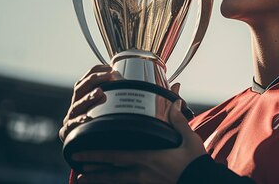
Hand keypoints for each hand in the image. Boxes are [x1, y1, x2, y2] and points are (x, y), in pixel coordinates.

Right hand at [59, 64, 121, 141]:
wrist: (89, 148)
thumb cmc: (101, 124)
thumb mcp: (107, 107)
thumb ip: (114, 94)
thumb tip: (123, 80)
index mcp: (82, 97)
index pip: (85, 80)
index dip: (95, 71)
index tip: (109, 68)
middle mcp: (75, 106)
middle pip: (79, 89)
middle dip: (93, 80)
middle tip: (108, 76)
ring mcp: (70, 118)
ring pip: (76, 106)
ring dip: (89, 98)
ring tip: (100, 93)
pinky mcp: (68, 132)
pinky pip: (71, 125)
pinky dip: (79, 121)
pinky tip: (88, 117)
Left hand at [73, 86, 206, 183]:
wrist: (202, 181)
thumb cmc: (195, 162)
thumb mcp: (189, 139)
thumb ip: (178, 121)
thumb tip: (175, 102)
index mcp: (148, 158)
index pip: (115, 157)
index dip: (95, 155)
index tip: (79, 153)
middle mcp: (141, 173)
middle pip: (110, 174)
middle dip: (92, 171)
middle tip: (75, 167)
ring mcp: (144, 183)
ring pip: (115, 183)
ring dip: (99, 180)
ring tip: (83, 179)